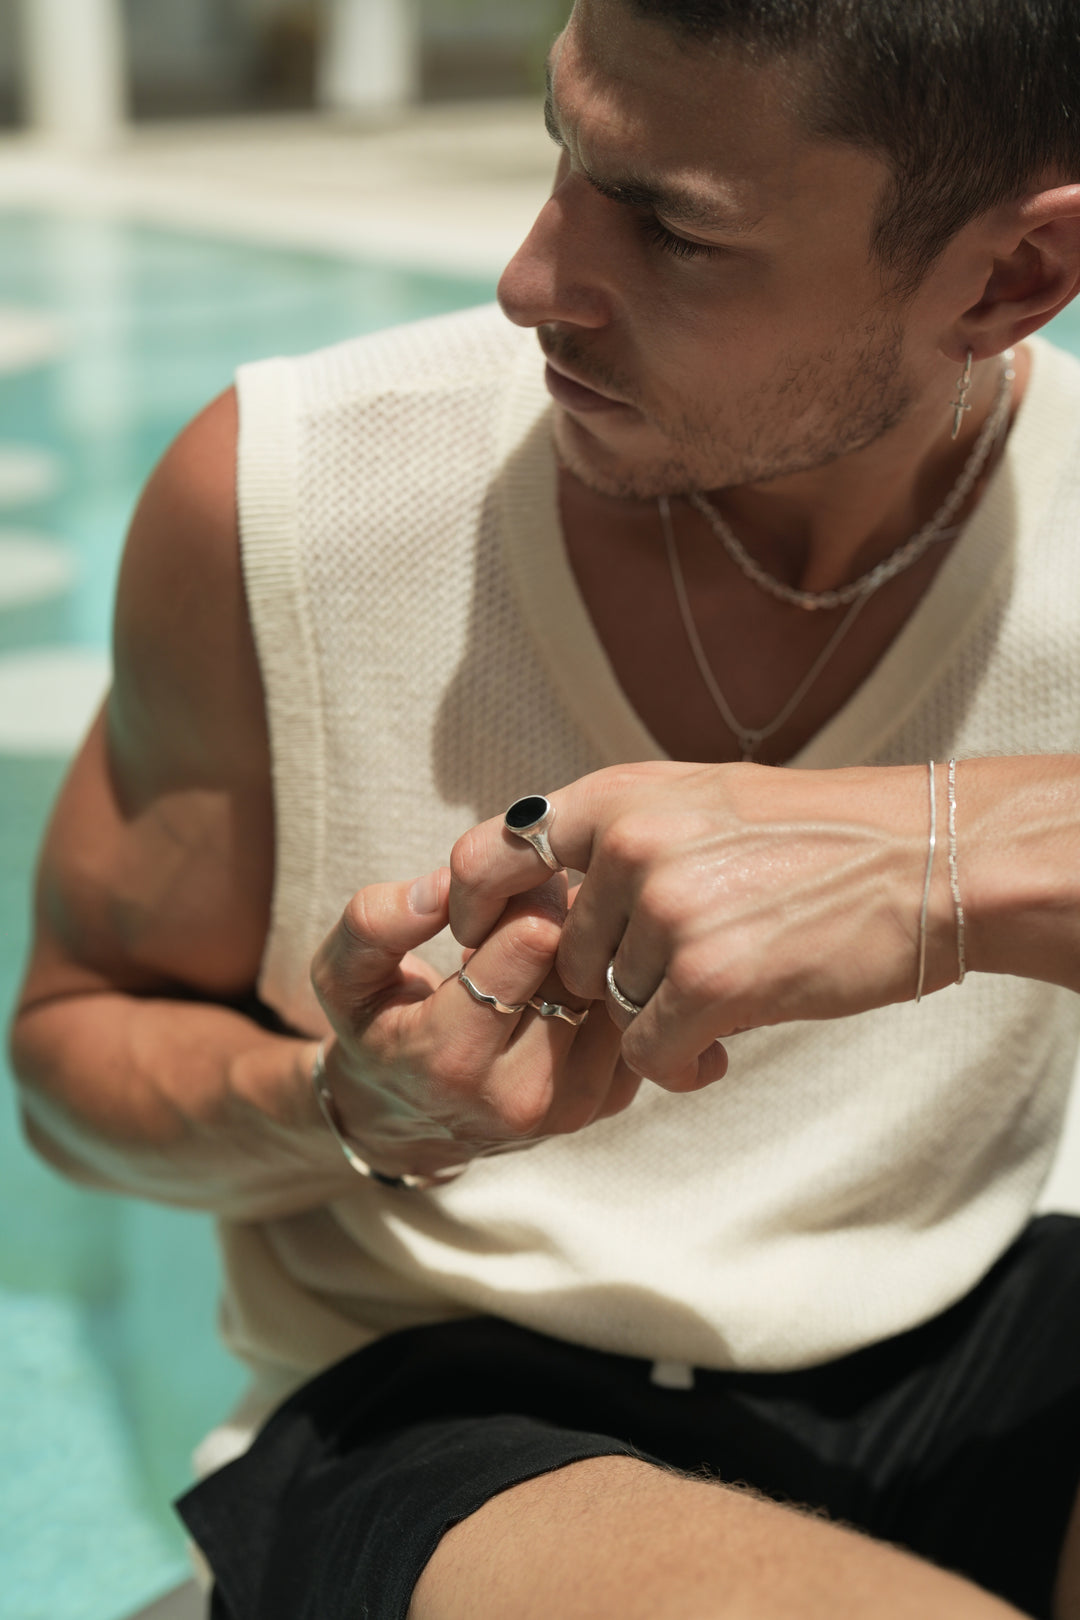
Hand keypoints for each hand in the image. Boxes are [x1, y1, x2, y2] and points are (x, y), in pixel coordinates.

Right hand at [309, 867, 640, 1178]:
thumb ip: (375, 922)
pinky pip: (629, 1014)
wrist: (409, 1118)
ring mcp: (572, 1106)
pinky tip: (566, 977)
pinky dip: (606, 983)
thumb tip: (446, 885)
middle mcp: (519, 1095)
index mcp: (450, 1059)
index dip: (521, 896)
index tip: (500, 896)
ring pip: (613, 986)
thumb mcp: (343, 975)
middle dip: (559, 917)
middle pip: (580, 961)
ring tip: (546, 942)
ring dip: (588, 949)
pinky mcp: (607, 1102)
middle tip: (532, 904)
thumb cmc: (378, 1027)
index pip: (533, 940)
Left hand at [449, 762, 946, 1088]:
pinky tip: (724, 1045)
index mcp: (621, 794)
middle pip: (566, 953)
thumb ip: (620, 835)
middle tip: (678, 979)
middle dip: (612, 981)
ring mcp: (667, 910)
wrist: (929, 861)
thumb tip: (546, 893)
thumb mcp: (704, 799)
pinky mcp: (707, 978)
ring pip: (610, 1005)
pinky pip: (648, 1053)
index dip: (475, 906)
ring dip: (658, 1018)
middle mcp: (631, 843)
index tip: (483, 940)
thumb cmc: (822, 837)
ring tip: (724, 996)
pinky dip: (681, 1063)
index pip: (493, 852)